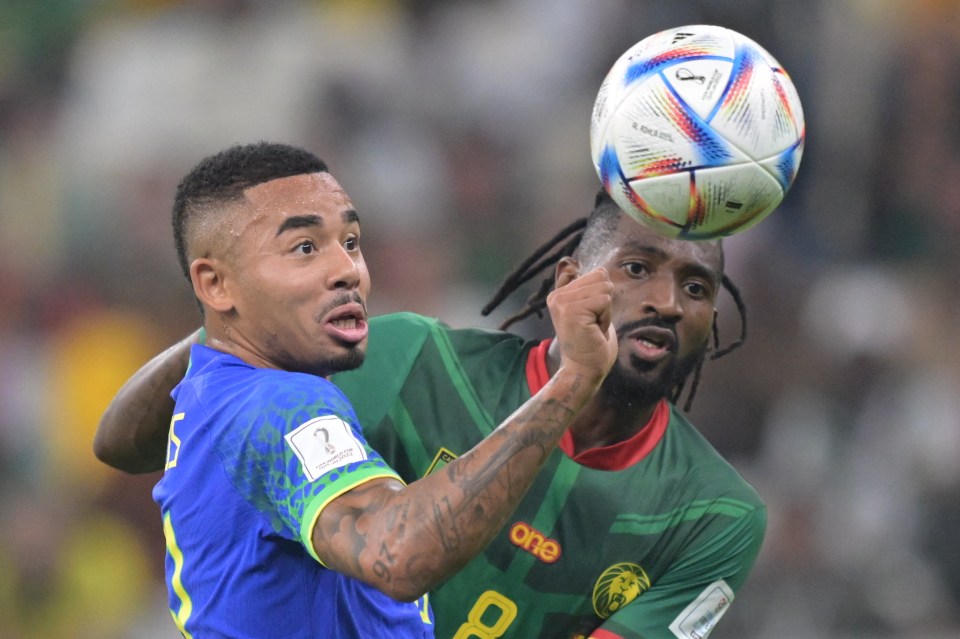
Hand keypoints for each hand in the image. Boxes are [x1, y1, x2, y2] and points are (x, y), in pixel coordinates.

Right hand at [546, 267, 616, 384]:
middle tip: (593, 325)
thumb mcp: (586, 310)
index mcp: (559, 294)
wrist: (584, 371)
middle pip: (601, 278)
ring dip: (606, 312)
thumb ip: (578, 287)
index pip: (597, 274)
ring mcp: (562, 302)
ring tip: (593, 328)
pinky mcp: (571, 310)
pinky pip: (604, 301)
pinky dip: (606, 318)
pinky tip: (593, 331)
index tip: (591, 318)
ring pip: (604, 290)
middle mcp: (557, 296)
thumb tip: (568, 261)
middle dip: (605, 303)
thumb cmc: (590, 344)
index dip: (602, 297)